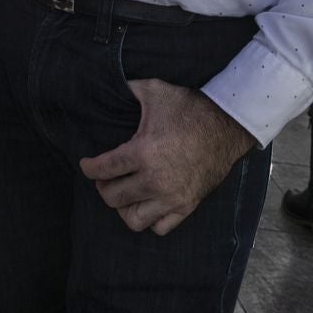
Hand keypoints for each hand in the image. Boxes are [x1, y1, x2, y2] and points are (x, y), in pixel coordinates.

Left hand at [79, 79, 257, 235]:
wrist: (227, 125)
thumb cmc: (189, 108)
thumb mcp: (154, 90)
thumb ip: (127, 89)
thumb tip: (107, 85)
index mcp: (143, 152)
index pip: (104, 170)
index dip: (89, 168)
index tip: (86, 165)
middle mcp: (156, 180)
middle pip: (113, 197)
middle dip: (103, 187)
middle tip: (104, 177)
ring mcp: (172, 197)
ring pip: (133, 219)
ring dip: (123, 207)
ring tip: (124, 192)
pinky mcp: (187, 206)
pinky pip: (159, 227)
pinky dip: (149, 219)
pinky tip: (146, 203)